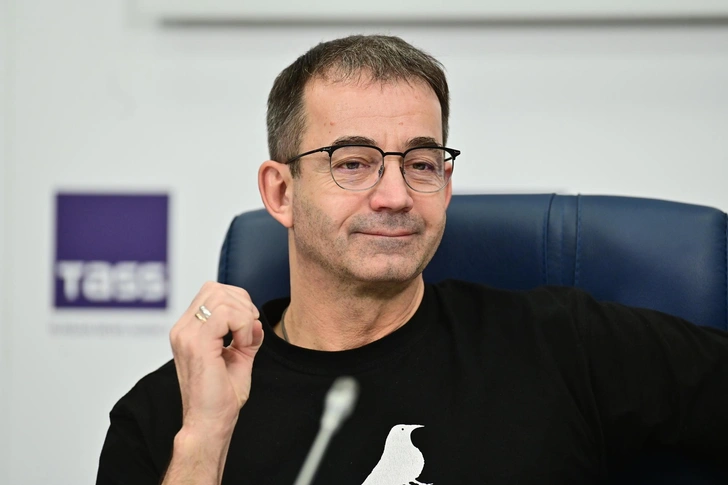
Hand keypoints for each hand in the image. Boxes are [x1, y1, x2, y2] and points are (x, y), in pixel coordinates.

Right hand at [169, 281, 264, 435]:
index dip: (238, 301)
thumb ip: (247, 335)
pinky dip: (242, 325)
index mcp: (189, 329)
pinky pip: (225, 314)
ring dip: (243, 316)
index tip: (248, 327)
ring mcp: (186, 334)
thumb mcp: (239, 357)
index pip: (212, 291)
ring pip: (221, 297)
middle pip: (216, 289)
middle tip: (249, 332)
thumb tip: (257, 320)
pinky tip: (241, 344)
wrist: (210, 421)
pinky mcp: (196, 343)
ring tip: (244, 341)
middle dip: (243, 305)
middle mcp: (183, 329)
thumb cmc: (220, 396)